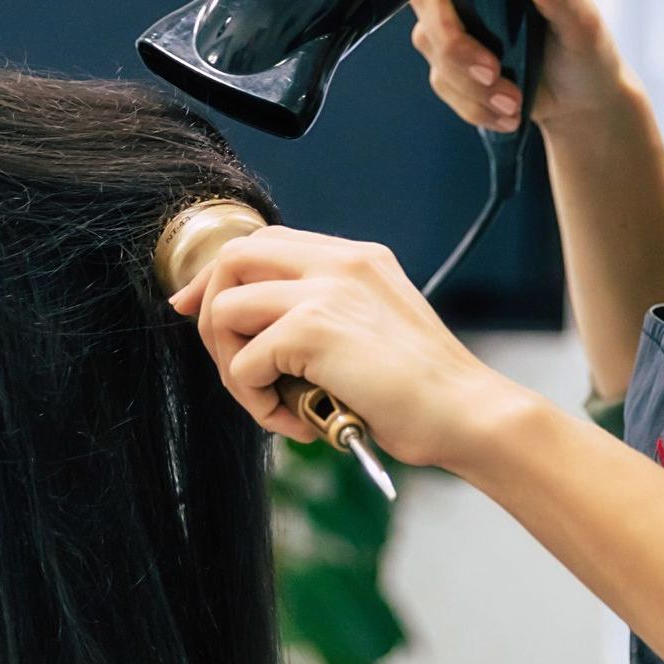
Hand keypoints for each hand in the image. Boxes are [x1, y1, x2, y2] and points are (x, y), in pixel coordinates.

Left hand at [166, 223, 523, 472]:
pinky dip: (257, 403)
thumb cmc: (424, 388)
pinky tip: (298, 421)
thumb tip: (261, 336)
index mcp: (356, 257)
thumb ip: (328, 312)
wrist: (465, 410)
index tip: (199, 310)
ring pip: (225, 312)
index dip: (222, 276)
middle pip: (232, 258)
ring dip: (232, 368)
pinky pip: (244, 366)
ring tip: (272, 403)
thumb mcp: (376, 325)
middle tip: (225, 363)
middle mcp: (338, 262)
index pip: (265, 242)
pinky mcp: (311, 330)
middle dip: (209, 312)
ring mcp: (324, 291)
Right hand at [408, 0, 631, 134]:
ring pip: (432, 47)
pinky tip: (506, 112)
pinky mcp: (454, 60)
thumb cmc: (589, 54)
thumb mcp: (584, 23)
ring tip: (514, 103)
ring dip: (471, 86)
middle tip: (493, 75)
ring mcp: (461, 20)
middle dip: (456, 48)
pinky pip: (442, 81)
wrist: (584, 104)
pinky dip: (474, 104)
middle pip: (429, 2)